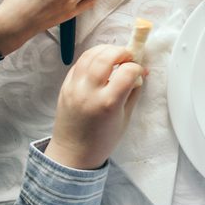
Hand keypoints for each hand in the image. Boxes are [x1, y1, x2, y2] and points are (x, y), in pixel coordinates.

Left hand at [45, 45, 144, 169]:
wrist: (72, 153)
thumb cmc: (102, 140)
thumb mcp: (125, 117)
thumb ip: (133, 92)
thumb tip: (140, 73)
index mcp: (108, 103)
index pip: (127, 71)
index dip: (137, 67)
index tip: (140, 72)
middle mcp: (89, 92)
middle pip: (106, 56)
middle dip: (122, 51)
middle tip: (128, 56)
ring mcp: (74, 88)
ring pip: (90, 54)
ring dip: (106, 50)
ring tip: (115, 56)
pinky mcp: (65, 87)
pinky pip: (79, 63)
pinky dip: (92, 58)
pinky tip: (100, 64)